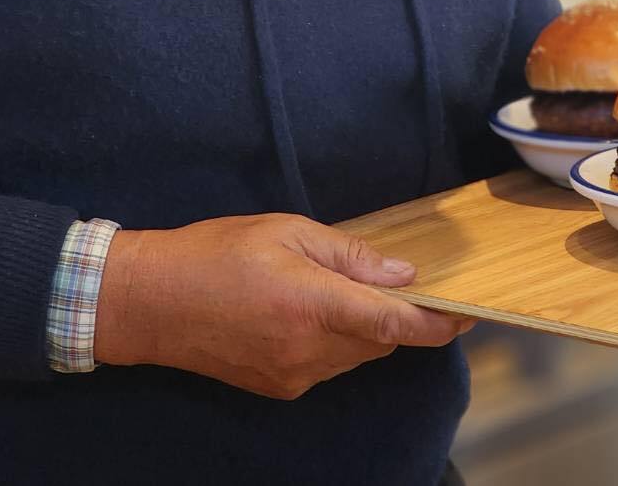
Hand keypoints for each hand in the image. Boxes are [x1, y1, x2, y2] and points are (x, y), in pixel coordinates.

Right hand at [94, 212, 471, 399]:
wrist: (151, 303)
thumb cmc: (217, 253)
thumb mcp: (286, 230)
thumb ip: (347, 254)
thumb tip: (399, 273)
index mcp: (312, 304)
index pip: (392, 324)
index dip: (435, 323)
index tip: (465, 315)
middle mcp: (307, 350)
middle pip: (379, 340)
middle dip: (394, 314)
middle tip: (391, 279)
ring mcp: (293, 375)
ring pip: (355, 355)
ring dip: (363, 327)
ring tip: (333, 287)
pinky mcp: (278, 387)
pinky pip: (327, 365)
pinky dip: (334, 340)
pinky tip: (306, 310)